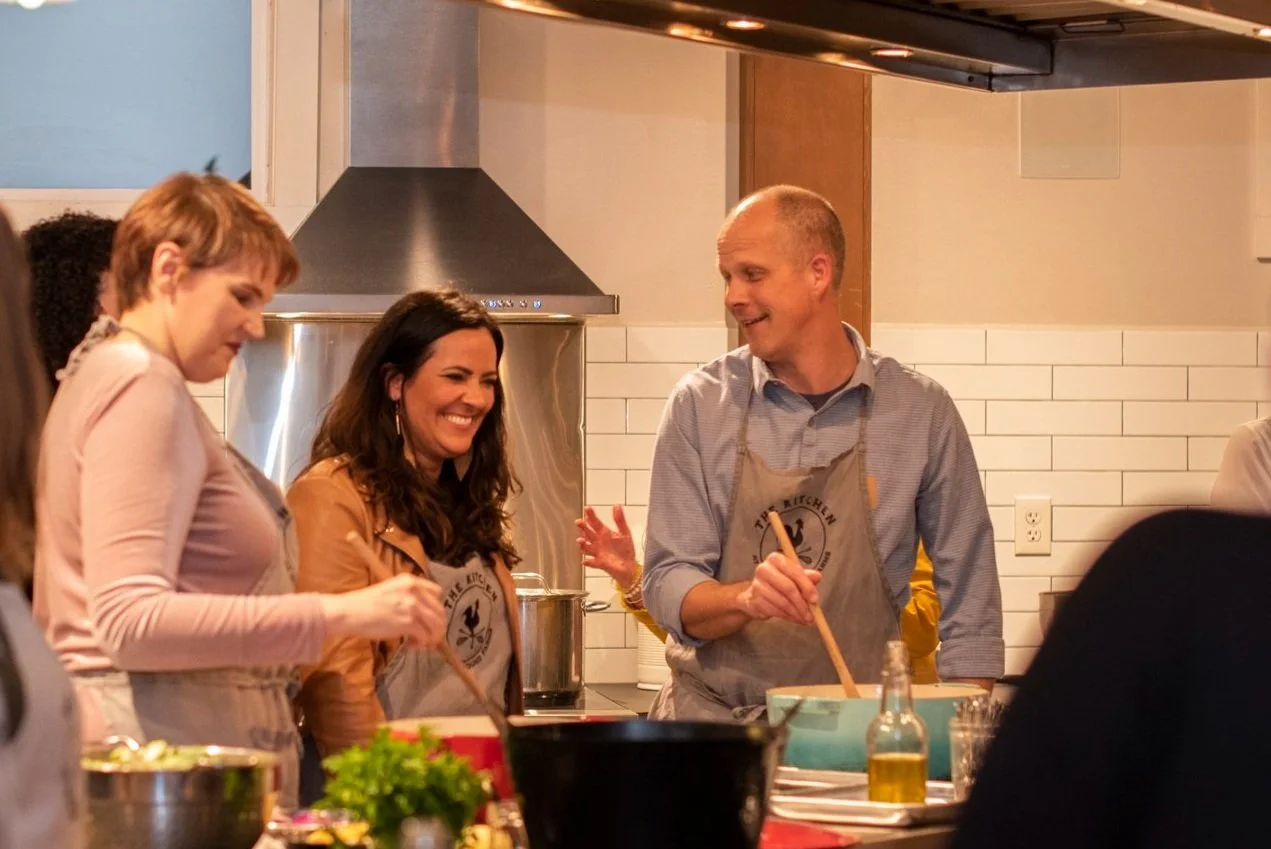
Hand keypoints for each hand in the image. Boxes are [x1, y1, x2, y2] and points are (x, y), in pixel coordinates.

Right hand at [321, 573, 445, 647]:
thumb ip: (407, 595)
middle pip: (439, 611)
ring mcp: (412, 606)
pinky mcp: (408, 622)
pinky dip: (421, 643)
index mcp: (410, 581)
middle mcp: (414, 591)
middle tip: (429, 637)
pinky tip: (410, 645)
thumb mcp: (390, 589)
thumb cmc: (364, 604)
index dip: (436, 608)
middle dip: (437, 626)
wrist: (349, 611)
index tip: (431, 619)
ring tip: (420, 643)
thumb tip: (421, 613)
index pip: (436, 592)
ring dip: (431, 637)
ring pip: (436, 625)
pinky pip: (425, 636)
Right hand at [576, 505, 639, 589]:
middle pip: (588, 533)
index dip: (591, 515)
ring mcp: (597, 553)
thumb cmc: (626, 549)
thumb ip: (620, 520)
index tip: (587, 508)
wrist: (629, 566)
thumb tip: (617, 505)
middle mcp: (598, 542)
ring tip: (581, 540)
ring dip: (582, 544)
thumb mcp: (625, 533)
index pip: (595, 522)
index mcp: (604, 533)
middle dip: (583, 527)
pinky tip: (585, 561)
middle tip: (579, 522)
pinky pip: (592, 563)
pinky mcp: (599, 563)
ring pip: (586, 547)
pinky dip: (588, 562)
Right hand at [735, 552, 822, 625]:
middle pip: (789, 588)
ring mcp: (757, 585)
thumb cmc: (778, 583)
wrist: (755, 596)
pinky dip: (787, 617)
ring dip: (796, 613)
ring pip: (783, 602)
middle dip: (802, 604)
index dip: (807, 587)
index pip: (795, 572)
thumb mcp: (794, 577)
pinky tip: (792, 617)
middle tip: (811, 615)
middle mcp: (764, 569)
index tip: (815, 600)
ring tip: (804, 619)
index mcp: (776, 559)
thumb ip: (806, 577)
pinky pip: (775, 611)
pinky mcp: (754, 600)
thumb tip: (818, 576)